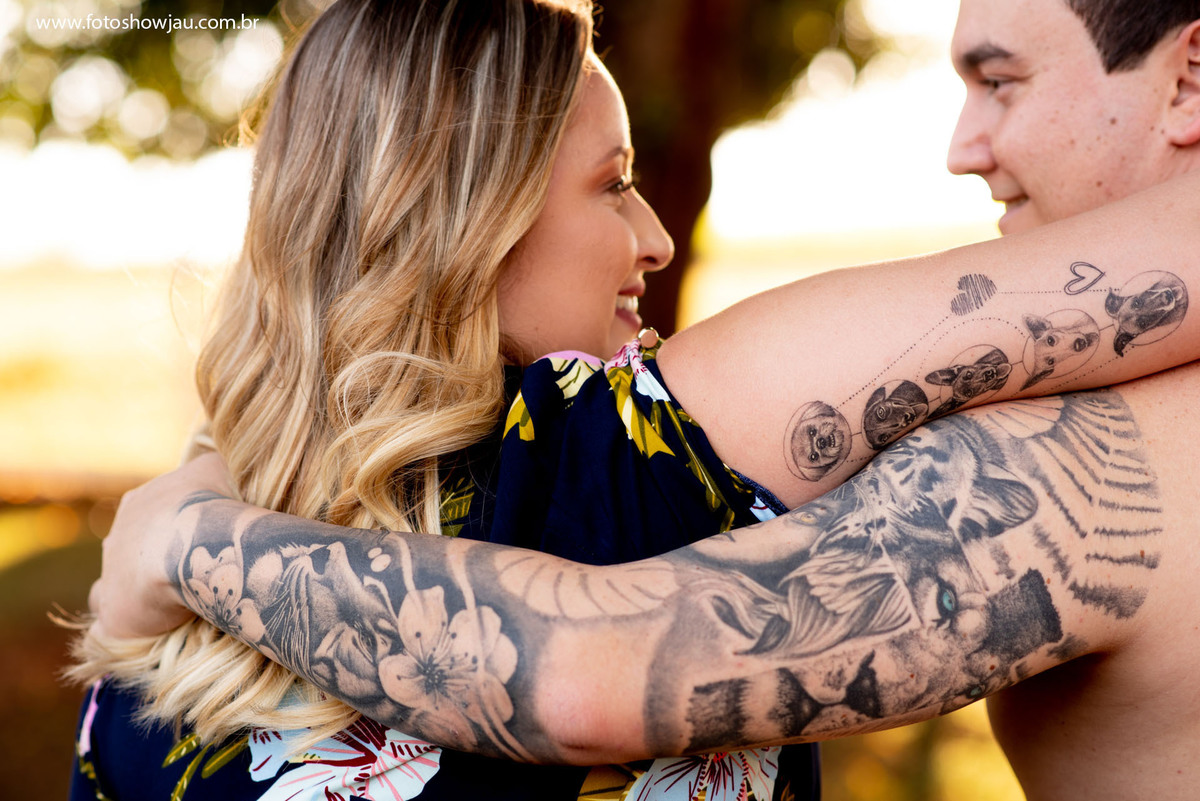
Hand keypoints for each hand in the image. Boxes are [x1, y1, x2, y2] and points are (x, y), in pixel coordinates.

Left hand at [88, 452, 232, 639]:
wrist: (191, 542)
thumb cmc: (212, 503)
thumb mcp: (218, 468)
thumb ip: (213, 470)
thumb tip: (220, 472)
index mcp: (142, 501)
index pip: (156, 513)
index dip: (180, 526)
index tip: (206, 540)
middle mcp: (120, 534)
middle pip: (135, 546)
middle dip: (158, 557)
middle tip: (195, 571)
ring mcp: (112, 572)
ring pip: (116, 579)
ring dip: (138, 587)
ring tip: (173, 599)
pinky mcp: (115, 609)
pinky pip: (112, 617)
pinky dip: (129, 620)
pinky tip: (153, 626)